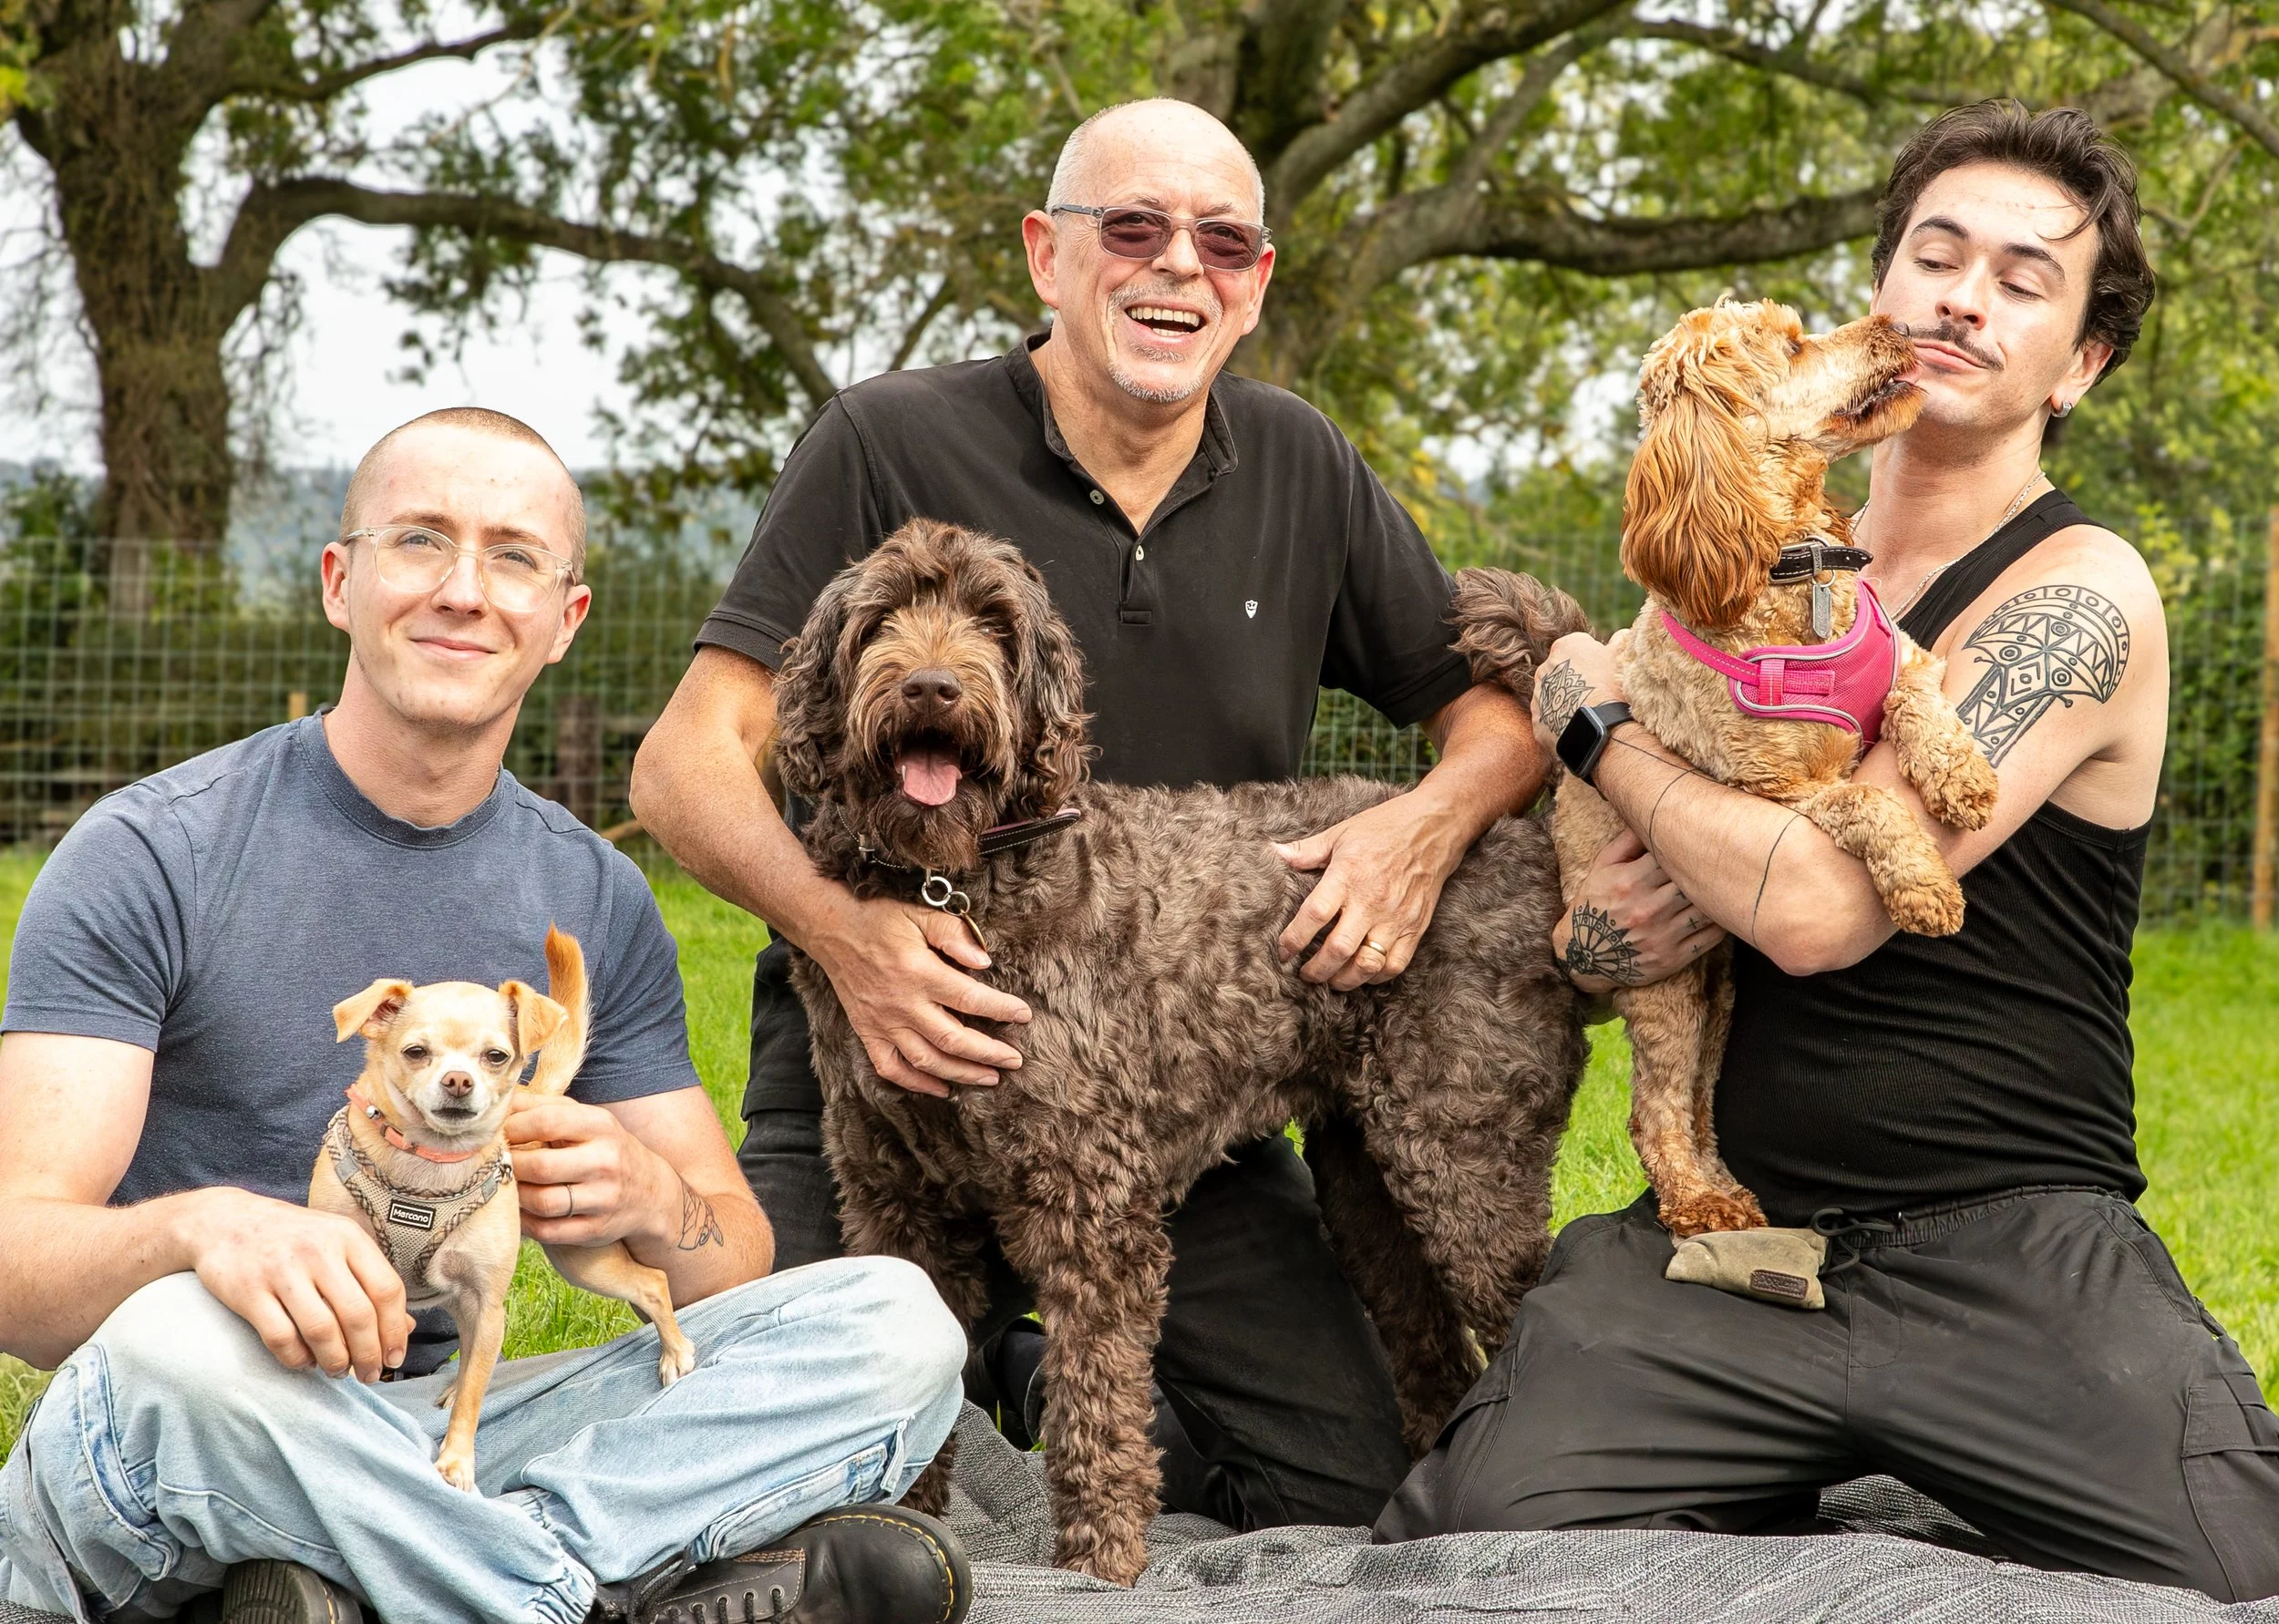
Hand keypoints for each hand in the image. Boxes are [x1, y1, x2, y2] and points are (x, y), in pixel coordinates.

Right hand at [184, 1187, 411, 1381]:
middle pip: (358, 1315)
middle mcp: (318, 1251)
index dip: (395, 1330)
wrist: (224, 1221)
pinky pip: (281, 1338)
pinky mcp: (248, 1291)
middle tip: (370, 1375)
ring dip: (336, 1361)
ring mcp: (282, 1270)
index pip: (387, 1289)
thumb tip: (405, 1328)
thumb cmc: (293, 1238)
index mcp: (348, 1236)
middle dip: (369, 1355)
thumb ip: (370, 1280)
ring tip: (339, 1371)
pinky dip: (297, 1359)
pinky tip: (305, 1362)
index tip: (395, 1358)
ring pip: (321, 1331)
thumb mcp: (337, 1244)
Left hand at [508, 1092, 677, 1249]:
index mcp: (601, 1126)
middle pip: (540, 1166)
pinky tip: (520, 1209)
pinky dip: (525, 1221)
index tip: (496, 1133)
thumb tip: (498, 1104)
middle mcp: (605, 1162)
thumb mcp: (586, 1119)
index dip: (512, 1128)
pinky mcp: (595, 1230)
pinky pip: (548, 1231)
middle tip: (494, 1163)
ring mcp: (603, 1199)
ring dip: (515, 1195)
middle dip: (508, 1165)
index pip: (546, 1122)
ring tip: (506, 1185)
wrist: (650, 1192)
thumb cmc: (604, 1148)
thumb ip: (543, 1107)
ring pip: (542, 1202)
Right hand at [805, 887, 1032, 1096]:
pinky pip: (891, 1068)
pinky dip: (916, 1084)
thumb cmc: (880, 918)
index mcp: (919, 972)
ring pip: (927, 1060)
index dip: (1001, 1009)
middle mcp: (902, 1004)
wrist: (831, 928)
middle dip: (989, 1054)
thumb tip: (984, 961)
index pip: (970, 998)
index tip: (1024, 1016)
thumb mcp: (920, 914)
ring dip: (961, 1073)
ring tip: (990, 1078)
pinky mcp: (867, 1032)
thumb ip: (954, 934)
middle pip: (953, 1039)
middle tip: (1015, 1061)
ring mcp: (883, 1022)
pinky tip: (942, 1089)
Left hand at [1274, 791, 1466, 990]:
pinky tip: (1362, 974)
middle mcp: (1371, 901)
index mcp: (1348, 875)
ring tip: (1330, 979)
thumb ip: (1306, 851)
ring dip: (1344, 979)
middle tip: (1304, 974)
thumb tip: (1273, 854)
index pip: (1314, 915)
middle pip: (1339, 949)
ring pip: (1367, 964)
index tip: (1283, 952)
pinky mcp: (1415, 927)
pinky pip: (1395, 964)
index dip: (1294, 939)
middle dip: (1316, 970)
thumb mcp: (1341, 833)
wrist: (1435, 827)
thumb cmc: (1385, 827)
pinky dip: (1376, 976)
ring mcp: (1396, 917)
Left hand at [1533, 632, 1627, 756]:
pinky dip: (1561, 722)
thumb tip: (1620, 635)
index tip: (1604, 671)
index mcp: (1564, 647)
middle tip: (1597, 692)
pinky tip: (1578, 726)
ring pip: (1554, 695)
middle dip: (1576, 678)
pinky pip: (1550, 719)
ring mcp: (1538, 695)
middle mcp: (1545, 668)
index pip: (1578, 647)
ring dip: (1567, 700)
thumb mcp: (1621, 658)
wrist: (1599, 727)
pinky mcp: (1537, 720)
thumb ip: (1619, 641)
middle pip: (1562, 670)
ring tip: (1589, 712)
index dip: (1594, 659)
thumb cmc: (1612, 688)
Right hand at [1550, 830, 1725, 992]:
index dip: (1690, 848)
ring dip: (1717, 896)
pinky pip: (1710, 937)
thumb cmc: (1595, 903)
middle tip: (1723, 859)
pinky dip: (1721, 922)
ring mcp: (1662, 936)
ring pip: (1706, 909)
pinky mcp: (1673, 958)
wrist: (1583, 954)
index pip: (1673, 857)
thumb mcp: (1602, 867)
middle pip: (1693, 882)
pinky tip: (1722, 911)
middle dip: (1706, 870)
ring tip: (1725, 884)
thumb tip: (1652, 815)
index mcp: (1631, 882)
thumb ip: (1628, 841)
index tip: (1700, 841)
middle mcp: (1647, 909)